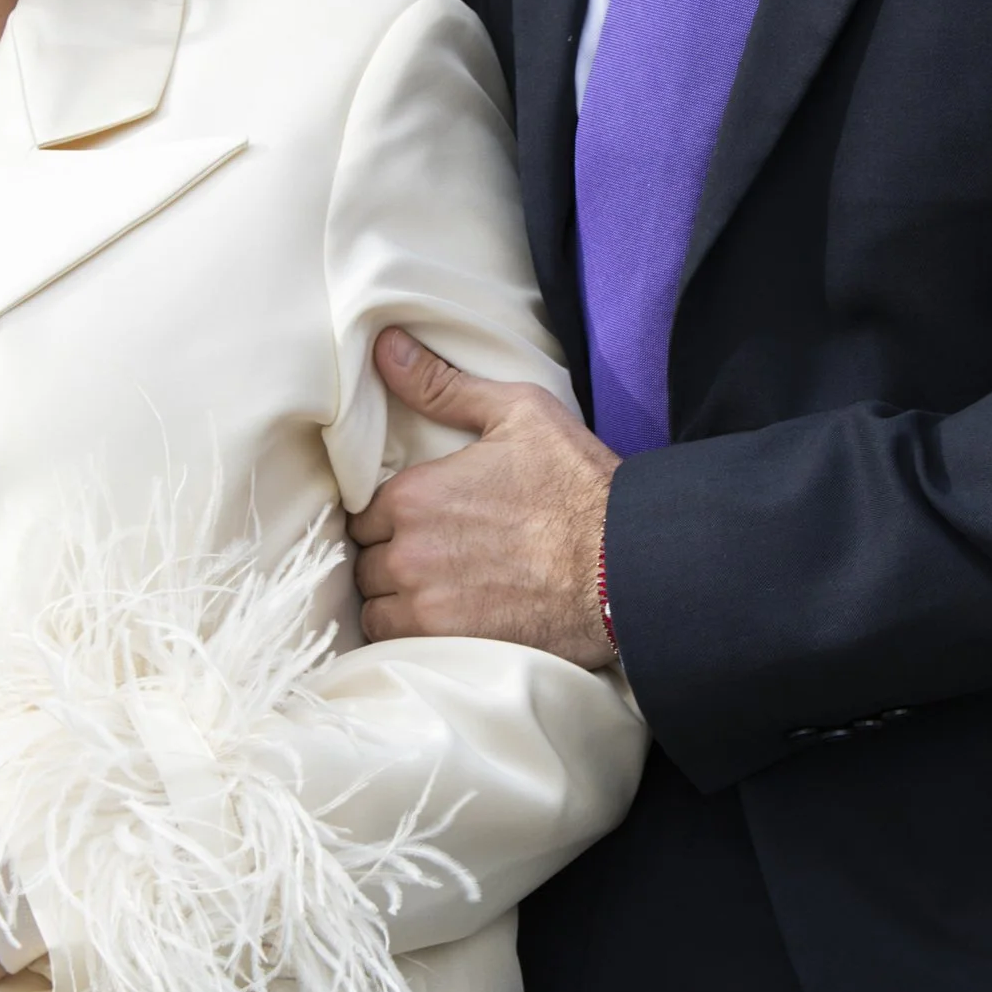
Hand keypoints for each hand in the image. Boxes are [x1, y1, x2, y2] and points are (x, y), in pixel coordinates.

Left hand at [350, 331, 619, 664]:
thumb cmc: (577, 485)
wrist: (627, 562)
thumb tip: (385, 346)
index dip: (391, 520)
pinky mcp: (447, 645)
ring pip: (376, 607)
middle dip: (392, 560)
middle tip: (436, 558)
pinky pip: (396, 643)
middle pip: (367, 563)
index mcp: (412, 494)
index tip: (424, 524)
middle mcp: (407, 551)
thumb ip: (442, 386)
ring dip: (397, 600)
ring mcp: (424, 603)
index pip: (364, 515)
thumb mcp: (517, 413)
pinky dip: (411, 634)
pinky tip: (447, 620)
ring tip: (441, 592)